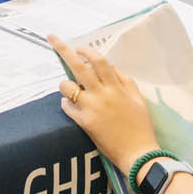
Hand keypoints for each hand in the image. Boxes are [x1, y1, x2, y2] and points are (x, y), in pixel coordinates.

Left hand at [48, 35, 158, 174]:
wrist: (138, 155)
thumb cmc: (141, 127)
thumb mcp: (138, 101)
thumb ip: (126, 81)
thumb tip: (112, 67)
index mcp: (116, 88)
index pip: (99, 61)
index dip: (87, 51)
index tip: (79, 47)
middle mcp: (101, 95)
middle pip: (78, 67)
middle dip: (63, 49)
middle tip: (51, 38)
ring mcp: (91, 109)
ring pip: (67, 86)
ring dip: (66, 84)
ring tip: (72, 90)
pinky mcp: (83, 123)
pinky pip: (67, 106)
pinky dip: (66, 103)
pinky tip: (71, 106)